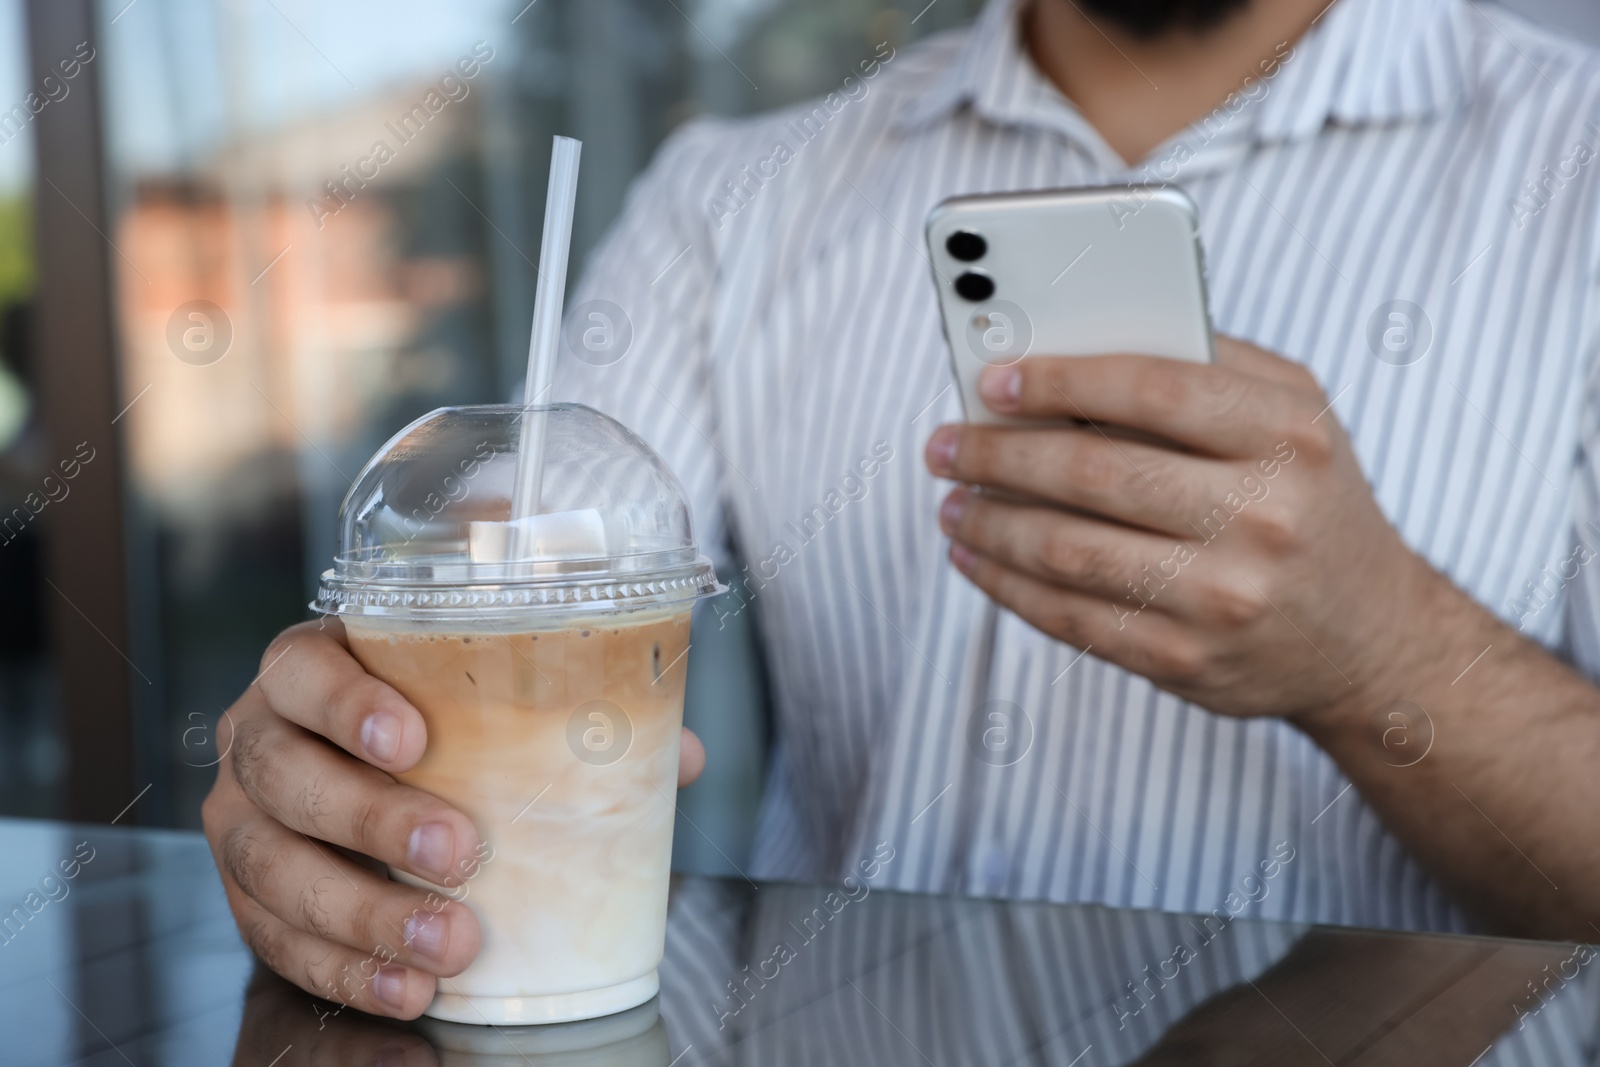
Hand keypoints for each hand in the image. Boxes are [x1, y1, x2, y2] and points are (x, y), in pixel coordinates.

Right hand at [202, 618, 706, 1018]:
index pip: (304, 671)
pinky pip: (275, 940)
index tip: (414, 736)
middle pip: (287, 776)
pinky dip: (344, 971)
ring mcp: (241, 818)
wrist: (358, 773)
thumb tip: (677, 756)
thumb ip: (573, 715)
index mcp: (310, 670)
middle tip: (458, 852)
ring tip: (447, 944)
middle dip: (371, 819)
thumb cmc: (431, 725)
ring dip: (362, 915)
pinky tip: (407, 990)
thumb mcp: (486, 703)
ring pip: (272, 868)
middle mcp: (258, 737)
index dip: (346, 703)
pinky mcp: (245, 894)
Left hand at [923, 336, 1433, 722]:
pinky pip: (1070, 618)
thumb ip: (1206, 363)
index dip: (1060, 380)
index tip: (993, 380)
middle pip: (1093, 474)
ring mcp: (1224, 599)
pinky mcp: (1186, 660)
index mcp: (1288, 437)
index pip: (1152, 389)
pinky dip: (1005, 584)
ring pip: (1067, 551)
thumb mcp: (1295, 415)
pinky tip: (976, 556)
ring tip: (951, 501)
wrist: (1369, 636)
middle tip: (944, 444)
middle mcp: (1263, 518)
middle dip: (998, 456)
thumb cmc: (1310, 500)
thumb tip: (1072, 339)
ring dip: (988, 523)